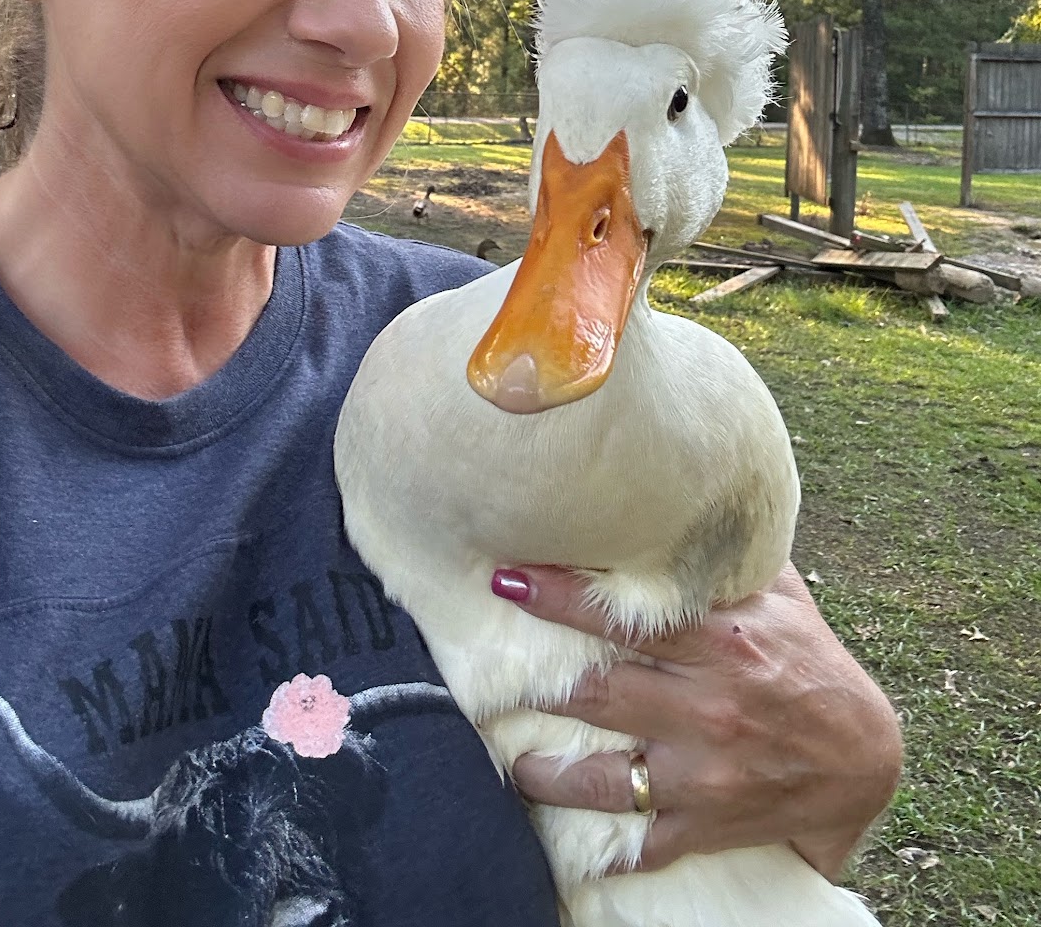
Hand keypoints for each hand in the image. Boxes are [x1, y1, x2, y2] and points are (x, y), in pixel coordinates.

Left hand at [492, 562, 901, 877]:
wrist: (865, 761)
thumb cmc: (813, 665)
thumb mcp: (780, 601)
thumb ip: (724, 561)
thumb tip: (676, 499)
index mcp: (723, 643)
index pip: (626, 617)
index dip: (560, 596)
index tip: (507, 578)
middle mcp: (708, 708)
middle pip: (599, 693)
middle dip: (534, 683)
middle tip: (480, 671)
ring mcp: (706, 773)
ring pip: (603, 778)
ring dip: (546, 772)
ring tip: (512, 760)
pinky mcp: (709, 824)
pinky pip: (643, 843)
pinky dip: (602, 846)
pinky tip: (560, 837)